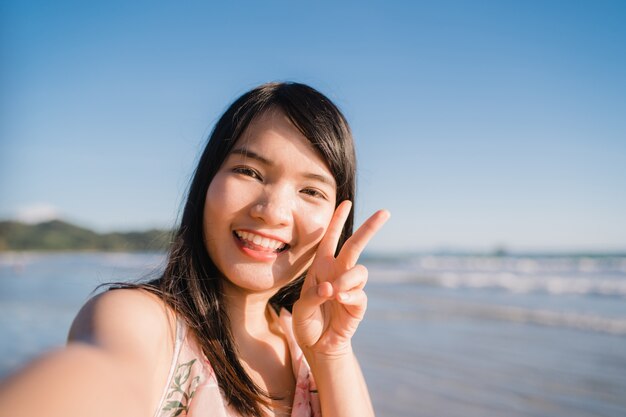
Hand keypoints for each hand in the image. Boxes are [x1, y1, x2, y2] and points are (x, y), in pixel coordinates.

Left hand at [292, 200, 389, 357]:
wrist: (317, 346)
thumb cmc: (307, 322)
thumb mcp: (301, 308)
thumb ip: (313, 295)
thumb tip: (331, 288)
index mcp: (321, 267)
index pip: (330, 239)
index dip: (337, 220)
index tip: (345, 202)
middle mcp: (338, 272)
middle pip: (356, 245)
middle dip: (370, 228)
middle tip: (384, 212)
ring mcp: (350, 288)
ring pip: (359, 271)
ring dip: (346, 280)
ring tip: (333, 294)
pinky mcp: (358, 304)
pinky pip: (359, 294)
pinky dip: (349, 296)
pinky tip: (339, 301)